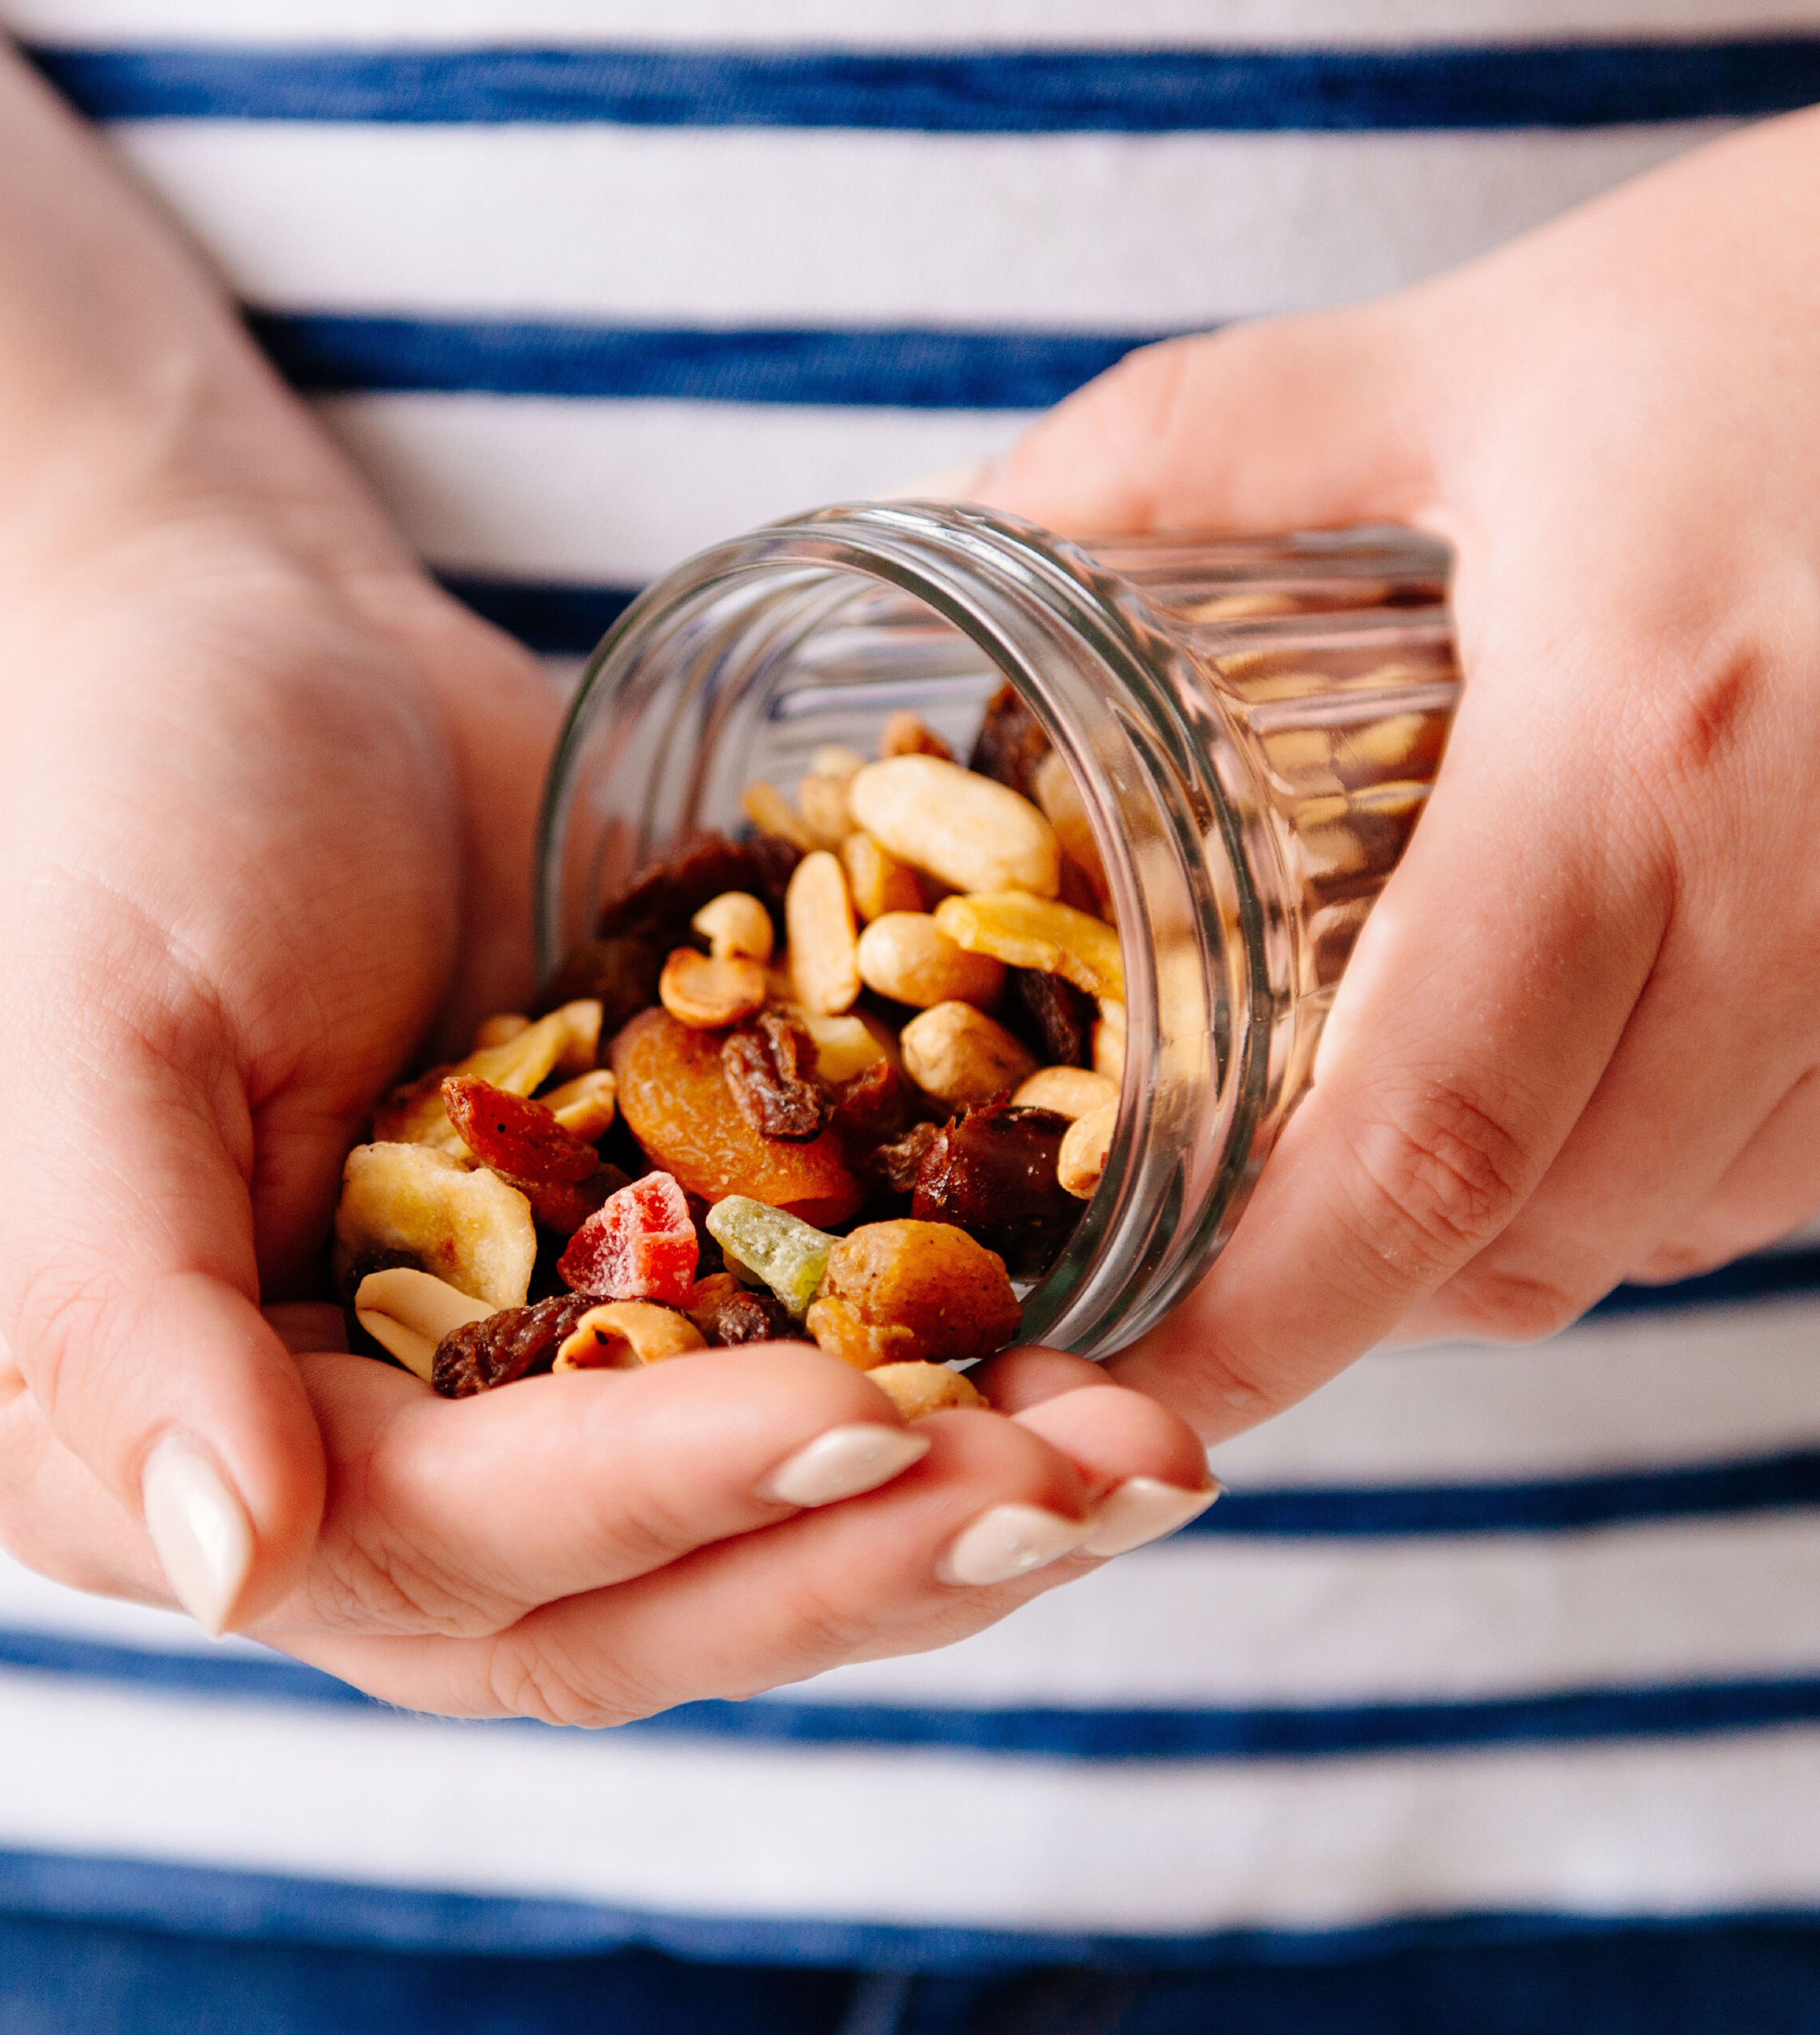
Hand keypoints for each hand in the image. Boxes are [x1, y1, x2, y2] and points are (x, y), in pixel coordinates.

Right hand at [0, 531, 1209, 1720]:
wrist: (266, 672)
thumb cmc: (127, 825)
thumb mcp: (70, 1039)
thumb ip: (113, 1313)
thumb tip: (229, 1567)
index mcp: (184, 1459)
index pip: (441, 1546)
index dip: (654, 1500)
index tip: (859, 1418)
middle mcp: (370, 1474)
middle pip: (631, 1598)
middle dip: (855, 1557)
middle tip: (1072, 1491)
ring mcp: (532, 1388)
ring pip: (751, 1532)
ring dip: (950, 1516)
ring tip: (1142, 1458)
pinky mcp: (658, 1283)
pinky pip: (814, 1372)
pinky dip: (960, 1385)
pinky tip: (1105, 1358)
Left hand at [972, 105, 1819, 1440]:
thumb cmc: (1788, 296)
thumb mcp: (1464, 361)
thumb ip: (1191, 450)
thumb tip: (970, 518)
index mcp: (1637, 748)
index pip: (1419, 1142)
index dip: (1262, 1318)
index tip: (1129, 1383)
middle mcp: (1803, 885)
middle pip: (1545, 1230)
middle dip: (1358, 1299)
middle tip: (1211, 1266)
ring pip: (1683, 1225)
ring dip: (1504, 1240)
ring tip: (1369, 1169)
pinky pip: (1804, 1164)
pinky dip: (1659, 1177)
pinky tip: (1576, 1083)